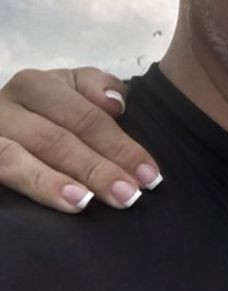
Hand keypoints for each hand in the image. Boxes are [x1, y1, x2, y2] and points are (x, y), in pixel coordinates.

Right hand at [0, 67, 161, 212]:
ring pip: (15, 159)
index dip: (121, 147)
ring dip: (53, 183)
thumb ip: (97, 89)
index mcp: (36, 85)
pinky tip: (49, 204)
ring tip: (85, 202)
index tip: (150, 175)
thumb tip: (115, 103)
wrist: (2, 129)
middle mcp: (4, 107)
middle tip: (128, 196)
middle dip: (96, 169)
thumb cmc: (47, 115)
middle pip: (55, 140)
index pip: (86, 118)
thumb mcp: (72, 92)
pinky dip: (25, 187)